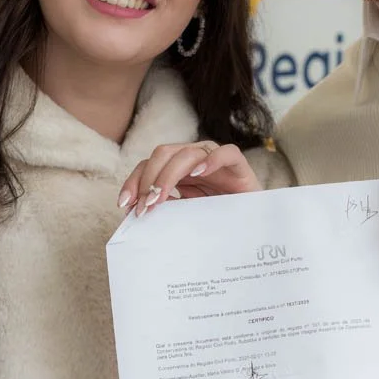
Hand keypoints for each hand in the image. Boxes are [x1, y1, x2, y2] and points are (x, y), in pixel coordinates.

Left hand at [118, 141, 259, 215]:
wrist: (254, 225)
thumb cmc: (217, 221)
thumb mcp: (184, 217)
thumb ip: (164, 212)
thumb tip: (132, 217)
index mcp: (177, 170)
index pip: (148, 166)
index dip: (134, 182)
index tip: (125, 205)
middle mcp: (193, 159)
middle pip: (162, 155)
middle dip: (148, 179)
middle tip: (144, 206)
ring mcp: (214, 158)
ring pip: (186, 153)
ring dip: (168, 175)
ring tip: (160, 197)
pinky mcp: (238, 164)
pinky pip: (225, 152)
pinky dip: (210, 160)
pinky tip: (198, 174)